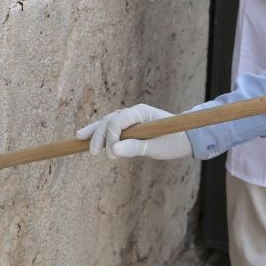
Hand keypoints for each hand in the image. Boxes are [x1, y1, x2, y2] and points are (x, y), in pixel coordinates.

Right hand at [75, 103, 190, 159]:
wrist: (185, 138)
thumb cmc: (173, 142)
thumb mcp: (156, 147)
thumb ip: (136, 148)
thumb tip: (113, 150)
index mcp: (141, 112)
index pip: (118, 120)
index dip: (111, 136)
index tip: (110, 154)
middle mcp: (133, 112)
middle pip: (109, 120)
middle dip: (99, 135)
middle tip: (94, 153)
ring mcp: (130, 119)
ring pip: (106, 122)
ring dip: (95, 132)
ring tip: (80, 139)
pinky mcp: (128, 127)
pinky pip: (110, 128)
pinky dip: (100, 133)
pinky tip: (85, 137)